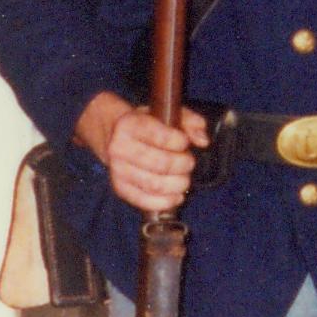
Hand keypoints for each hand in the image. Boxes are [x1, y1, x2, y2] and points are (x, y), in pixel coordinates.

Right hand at [78, 91, 210, 215]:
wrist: (112, 136)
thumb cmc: (146, 125)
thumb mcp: (166, 113)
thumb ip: (190, 121)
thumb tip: (203, 140)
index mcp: (129, 125)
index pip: (160, 137)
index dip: (180, 142)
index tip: (185, 142)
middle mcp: (119, 148)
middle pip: (161, 164)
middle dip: (183, 165)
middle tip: (189, 162)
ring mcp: (117, 170)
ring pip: (155, 185)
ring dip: (178, 184)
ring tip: (184, 178)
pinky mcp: (119, 188)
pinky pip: (144, 201)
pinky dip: (166, 202)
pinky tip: (177, 195)